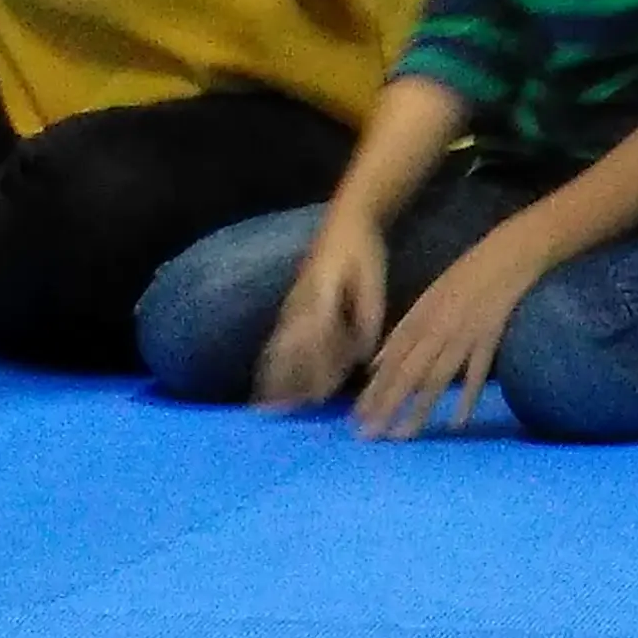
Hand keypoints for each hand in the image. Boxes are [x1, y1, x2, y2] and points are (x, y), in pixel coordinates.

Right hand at [253, 214, 391, 409]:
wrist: (343, 223)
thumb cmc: (362, 252)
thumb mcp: (372, 279)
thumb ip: (367, 315)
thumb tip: (363, 354)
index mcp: (321, 296)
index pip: (314, 339)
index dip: (316, 369)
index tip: (319, 396)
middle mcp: (299, 304)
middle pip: (287, 348)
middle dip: (284, 381)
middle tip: (279, 413)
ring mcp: (291, 305)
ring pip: (277, 346)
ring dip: (272, 377)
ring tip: (265, 408)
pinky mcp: (289, 307)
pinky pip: (276, 340)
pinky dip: (270, 363)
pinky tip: (266, 384)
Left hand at [353, 226, 545, 439]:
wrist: (507, 255)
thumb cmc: (465, 276)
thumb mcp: (426, 299)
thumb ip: (402, 333)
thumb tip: (374, 365)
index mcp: (419, 319)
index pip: (390, 361)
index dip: (373, 391)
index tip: (357, 419)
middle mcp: (436, 330)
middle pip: (407, 373)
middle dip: (386, 405)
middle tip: (369, 435)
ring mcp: (464, 335)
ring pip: (437, 377)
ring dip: (419, 408)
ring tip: (403, 436)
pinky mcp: (490, 338)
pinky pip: (477, 371)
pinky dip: (468, 396)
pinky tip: (457, 422)